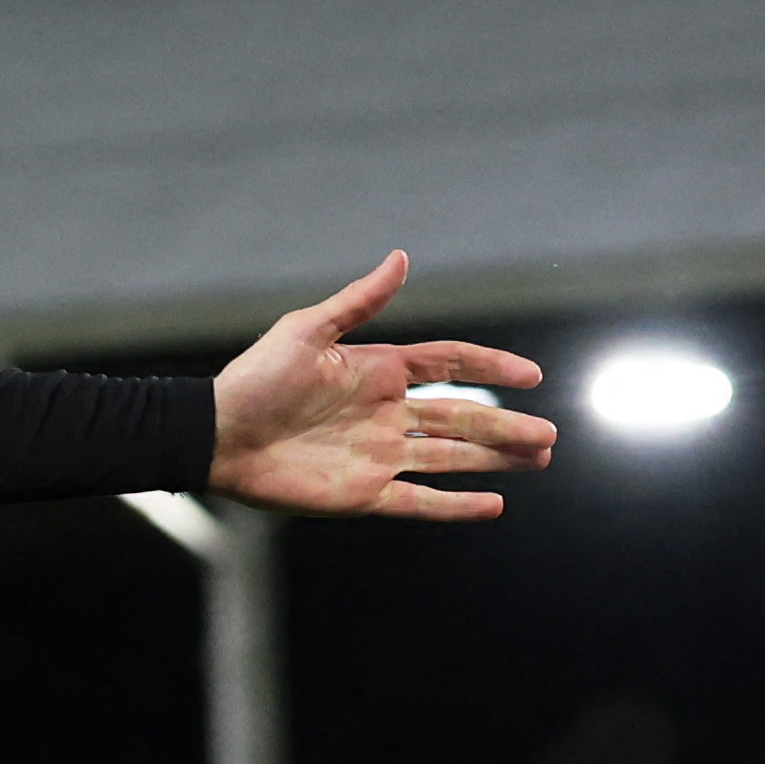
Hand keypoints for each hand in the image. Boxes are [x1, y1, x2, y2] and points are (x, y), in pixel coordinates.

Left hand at [207, 255, 553, 520]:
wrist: (215, 436)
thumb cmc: (255, 379)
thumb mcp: (307, 331)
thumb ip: (358, 301)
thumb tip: (402, 257)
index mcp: (378, 371)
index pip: (450, 366)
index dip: (491, 368)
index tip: (530, 375)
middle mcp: (385, 414)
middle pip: (462, 418)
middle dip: (506, 426)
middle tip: (549, 434)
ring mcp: (378, 455)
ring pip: (451, 458)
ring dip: (495, 459)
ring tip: (539, 458)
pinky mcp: (363, 494)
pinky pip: (419, 500)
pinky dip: (456, 506)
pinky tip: (494, 505)